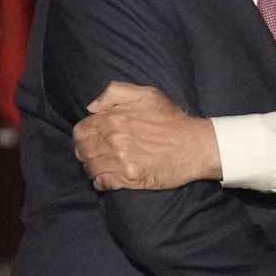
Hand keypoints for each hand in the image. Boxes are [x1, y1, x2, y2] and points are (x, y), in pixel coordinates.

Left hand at [73, 81, 221, 189]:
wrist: (194, 146)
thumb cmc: (171, 120)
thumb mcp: (147, 94)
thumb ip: (115, 92)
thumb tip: (92, 108)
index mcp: (113, 118)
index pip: (80, 130)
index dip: (85, 134)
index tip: (94, 137)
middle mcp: (113, 139)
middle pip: (82, 150)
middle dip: (87, 151)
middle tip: (99, 152)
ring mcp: (119, 160)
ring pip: (90, 167)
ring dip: (94, 166)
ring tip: (106, 164)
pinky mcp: (128, 178)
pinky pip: (101, 183)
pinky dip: (102, 181)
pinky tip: (111, 176)